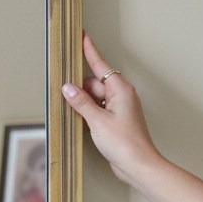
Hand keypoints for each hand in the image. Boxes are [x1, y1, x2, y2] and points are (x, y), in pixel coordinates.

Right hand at [62, 34, 162, 189]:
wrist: (138, 165)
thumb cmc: (125, 143)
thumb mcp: (97, 120)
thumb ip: (81, 102)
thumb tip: (67, 88)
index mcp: (120, 90)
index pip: (100, 65)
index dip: (89, 50)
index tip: (82, 36)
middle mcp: (120, 96)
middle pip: (93, 83)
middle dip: (79, 88)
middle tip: (64, 90)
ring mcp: (118, 109)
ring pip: (94, 98)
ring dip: (82, 103)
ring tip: (73, 111)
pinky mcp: (114, 121)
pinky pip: (96, 110)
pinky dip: (87, 113)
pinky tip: (79, 120)